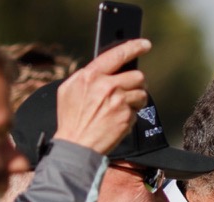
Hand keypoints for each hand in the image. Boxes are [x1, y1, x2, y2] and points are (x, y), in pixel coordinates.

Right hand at [50, 39, 151, 155]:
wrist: (77, 144)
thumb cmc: (72, 119)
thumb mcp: (69, 90)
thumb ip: (87, 77)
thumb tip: (101, 71)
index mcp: (91, 75)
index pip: (117, 55)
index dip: (134, 47)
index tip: (145, 44)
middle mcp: (107, 86)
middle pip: (137, 76)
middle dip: (136, 83)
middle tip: (129, 91)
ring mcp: (119, 101)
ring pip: (142, 93)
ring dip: (136, 100)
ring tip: (120, 108)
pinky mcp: (127, 116)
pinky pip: (138, 111)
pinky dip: (131, 115)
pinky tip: (117, 120)